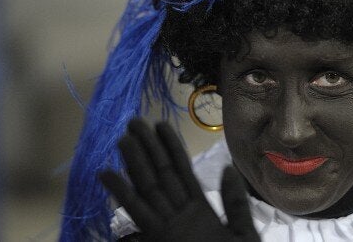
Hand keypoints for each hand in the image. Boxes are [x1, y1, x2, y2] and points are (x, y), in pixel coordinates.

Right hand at [99, 119, 259, 241]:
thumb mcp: (244, 233)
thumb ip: (234, 203)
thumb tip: (227, 168)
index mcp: (201, 210)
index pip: (183, 171)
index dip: (171, 148)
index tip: (161, 125)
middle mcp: (179, 214)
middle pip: (161, 174)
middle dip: (147, 148)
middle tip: (133, 121)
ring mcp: (166, 226)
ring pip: (147, 188)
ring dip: (134, 164)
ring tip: (122, 138)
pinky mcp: (157, 238)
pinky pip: (137, 213)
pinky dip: (122, 195)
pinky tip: (108, 175)